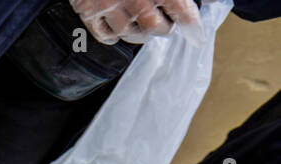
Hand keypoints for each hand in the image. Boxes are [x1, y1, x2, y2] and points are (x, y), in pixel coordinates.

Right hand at [68, 0, 199, 44]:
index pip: (183, 14)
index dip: (192, 27)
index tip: (197, 36)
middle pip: (157, 29)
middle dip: (164, 27)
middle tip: (164, 24)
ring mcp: (110, 5)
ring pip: (131, 35)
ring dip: (140, 34)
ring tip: (143, 26)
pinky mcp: (88, 10)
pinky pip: (104, 35)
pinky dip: (113, 36)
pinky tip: (119, 30)